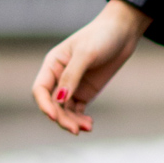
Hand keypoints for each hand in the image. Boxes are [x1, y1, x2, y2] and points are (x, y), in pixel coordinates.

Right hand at [32, 0, 151, 134]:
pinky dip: (80, 119)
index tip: (54, 116)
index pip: (40, 90)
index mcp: (52, 64)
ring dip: (72, 121)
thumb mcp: (86, 54)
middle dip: (61, 118)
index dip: (44, 105)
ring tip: (87, 127)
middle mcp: (59, 77)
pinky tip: (89, 124)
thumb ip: (72, 76)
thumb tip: (60, 100)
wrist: (123, 33)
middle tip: (75, 129)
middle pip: (52, 105)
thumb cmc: (102, 36)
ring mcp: (72, 86)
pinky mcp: (85, 92)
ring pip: (64, 111)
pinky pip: (77, 111)